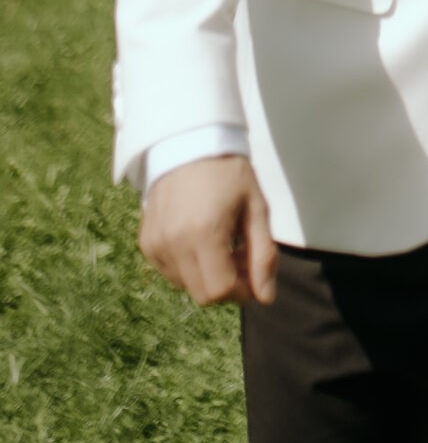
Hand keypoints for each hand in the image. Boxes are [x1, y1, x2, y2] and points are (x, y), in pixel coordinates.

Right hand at [138, 155, 277, 306]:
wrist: (189, 144)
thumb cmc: (229, 174)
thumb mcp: (257, 208)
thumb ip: (264, 255)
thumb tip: (266, 298)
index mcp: (204, 234)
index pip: (220, 291)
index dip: (242, 291)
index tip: (254, 271)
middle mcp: (174, 243)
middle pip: (202, 295)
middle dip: (227, 285)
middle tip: (240, 255)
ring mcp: (155, 244)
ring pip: (185, 285)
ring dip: (207, 276)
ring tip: (221, 243)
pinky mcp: (146, 242)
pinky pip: (170, 272)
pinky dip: (188, 266)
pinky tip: (199, 239)